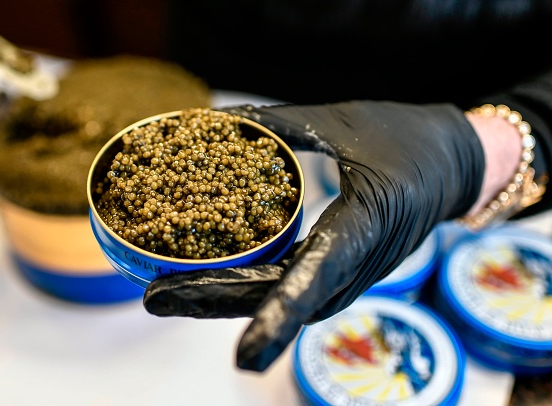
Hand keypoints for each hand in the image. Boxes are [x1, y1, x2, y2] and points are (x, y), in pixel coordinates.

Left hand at [143, 101, 484, 370]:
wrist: (453, 164)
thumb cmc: (405, 140)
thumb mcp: (344, 122)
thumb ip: (281, 123)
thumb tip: (213, 120)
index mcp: (366, 223)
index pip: (317, 277)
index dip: (279, 317)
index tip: (244, 356)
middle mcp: (358, 264)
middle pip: (282, 296)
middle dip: (217, 302)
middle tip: (156, 298)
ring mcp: (351, 276)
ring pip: (282, 298)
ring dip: (227, 300)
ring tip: (170, 292)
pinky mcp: (342, 274)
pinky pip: (291, 288)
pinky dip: (249, 287)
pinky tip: (212, 278)